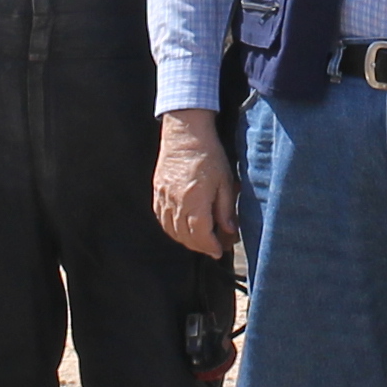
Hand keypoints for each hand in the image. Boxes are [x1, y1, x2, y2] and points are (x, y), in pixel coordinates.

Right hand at [152, 108, 232, 259]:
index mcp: (195, 200)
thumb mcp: (225, 182)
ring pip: (172, 230)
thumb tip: (229, 231)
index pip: (200, 234)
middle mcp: (176, 202)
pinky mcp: (157, 192)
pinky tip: (181, 229)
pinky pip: (162, 218)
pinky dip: (172, 229)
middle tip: (213, 247)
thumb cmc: (209, 155)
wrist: (185, 134)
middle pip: (185, 236)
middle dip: (200, 246)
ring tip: (200, 240)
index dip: (210, 246)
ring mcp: (164, 197)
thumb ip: (225, 210)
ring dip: (186, 240)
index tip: (218, 251)